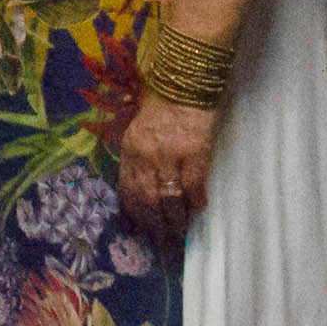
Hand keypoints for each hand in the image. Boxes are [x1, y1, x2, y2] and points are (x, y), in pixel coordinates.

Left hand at [122, 97, 218, 236]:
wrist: (182, 86)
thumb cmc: (159, 112)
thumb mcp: (136, 135)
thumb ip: (135, 163)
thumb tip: (135, 198)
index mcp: (130, 152)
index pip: (128, 192)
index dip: (135, 216)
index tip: (142, 231)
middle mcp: (146, 156)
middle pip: (148, 201)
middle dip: (155, 225)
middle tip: (164, 239)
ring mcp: (171, 155)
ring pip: (170, 199)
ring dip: (176, 220)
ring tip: (181, 229)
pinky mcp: (195, 153)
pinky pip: (194, 188)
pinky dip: (196, 203)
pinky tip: (198, 209)